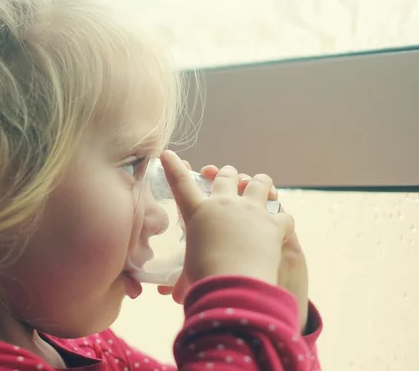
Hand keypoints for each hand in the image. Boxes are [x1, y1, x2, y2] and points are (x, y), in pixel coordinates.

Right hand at [158, 159, 308, 332]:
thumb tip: (173, 296)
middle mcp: (224, 204)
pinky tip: (280, 226)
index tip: (167, 153)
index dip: (172, 165)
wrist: (234, 286)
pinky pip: (283, 214)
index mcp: (198, 212)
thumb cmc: (204, 280)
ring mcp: (251, 211)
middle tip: (228, 177)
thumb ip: (181, 282)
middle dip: (226, 174)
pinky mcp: (274, 224)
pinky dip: (282, 220)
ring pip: (260, 182)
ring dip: (260, 183)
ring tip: (262, 187)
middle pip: (225, 175)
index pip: (179, 182)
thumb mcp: (189, 275)